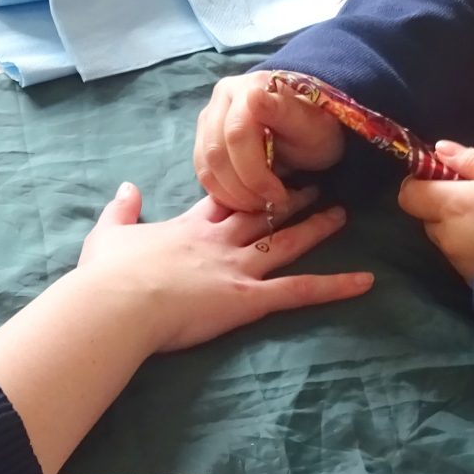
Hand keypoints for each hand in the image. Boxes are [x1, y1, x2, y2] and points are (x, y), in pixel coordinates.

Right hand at [76, 183, 372, 353]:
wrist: (118, 303)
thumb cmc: (108, 275)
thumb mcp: (109, 234)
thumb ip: (121, 210)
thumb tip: (126, 188)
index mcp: (188, 227)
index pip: (223, 197)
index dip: (245, 183)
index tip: (263, 169)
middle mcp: (219, 241)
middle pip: (263, 213)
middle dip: (288, 198)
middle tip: (316, 186)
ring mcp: (238, 268)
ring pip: (286, 243)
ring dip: (316, 228)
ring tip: (342, 215)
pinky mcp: (249, 298)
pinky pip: (299, 292)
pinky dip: (335, 287)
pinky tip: (366, 282)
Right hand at [193, 70, 346, 212]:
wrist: (307, 128)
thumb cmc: (315, 129)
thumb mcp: (312, 126)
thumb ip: (284, 113)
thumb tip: (254, 97)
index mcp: (251, 86)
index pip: (238, 135)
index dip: (255, 174)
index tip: (279, 196)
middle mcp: (224, 95)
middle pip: (217, 152)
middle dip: (243, 188)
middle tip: (269, 206)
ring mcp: (209, 115)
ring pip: (206, 164)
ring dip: (230, 194)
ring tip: (258, 205)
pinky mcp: (203, 135)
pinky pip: (202, 170)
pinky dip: (221, 192)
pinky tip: (244, 200)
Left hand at [396, 142, 473, 286]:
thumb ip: (472, 159)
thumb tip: (439, 151)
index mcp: (452, 205)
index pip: (409, 195)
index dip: (422, 183)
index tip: (445, 177)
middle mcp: (448, 238)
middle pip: (428, 218)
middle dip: (445, 207)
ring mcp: (460, 264)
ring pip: (446, 240)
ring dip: (460, 229)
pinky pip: (464, 259)